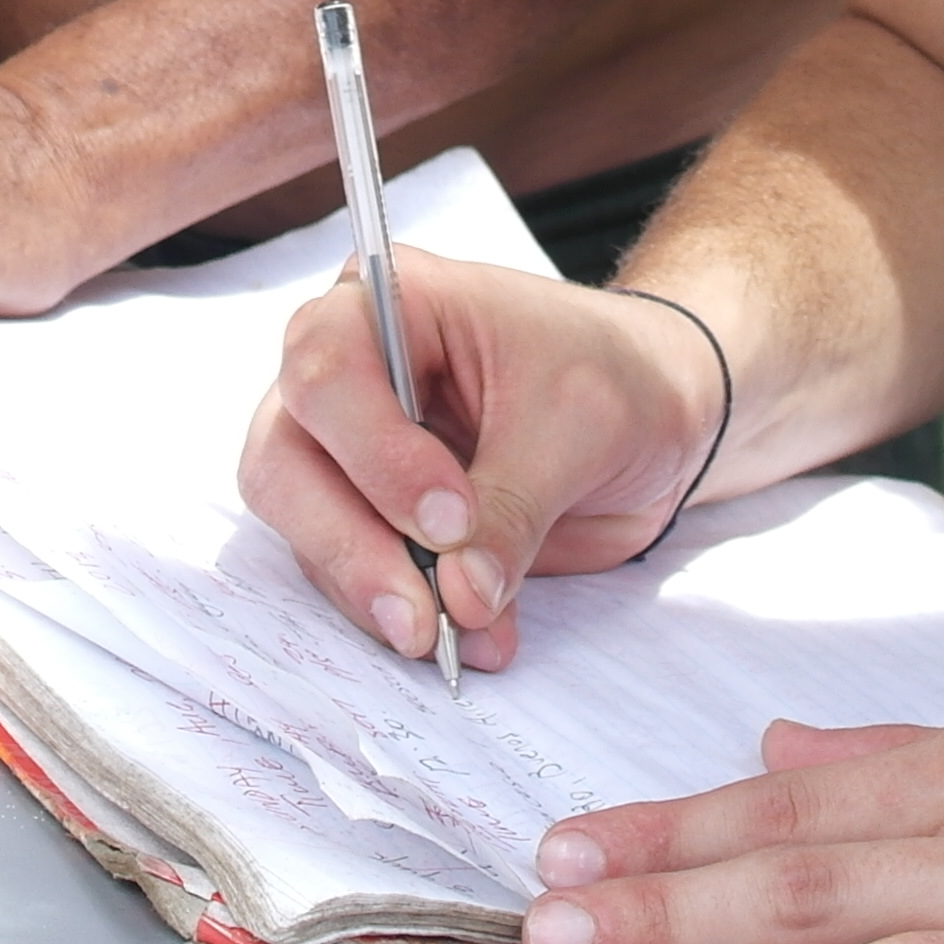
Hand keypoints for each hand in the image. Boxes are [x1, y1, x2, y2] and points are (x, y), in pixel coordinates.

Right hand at [239, 262, 721, 667]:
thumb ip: (512, 506)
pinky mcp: (375, 519)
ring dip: (375, 592)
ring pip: (306, 529)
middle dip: (347, 545)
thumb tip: (459, 598)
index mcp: (392, 303)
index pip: (327, 372)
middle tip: (419, 617)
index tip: (450, 521)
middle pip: (284, 460)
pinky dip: (406, 613)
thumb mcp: (577, 425)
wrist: (659, 416)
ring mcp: (352, 450)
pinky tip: (476, 639)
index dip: (374, 453)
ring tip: (456, 639)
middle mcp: (351, 372)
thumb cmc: (615, 377)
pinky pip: (355, 574)